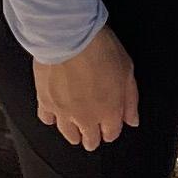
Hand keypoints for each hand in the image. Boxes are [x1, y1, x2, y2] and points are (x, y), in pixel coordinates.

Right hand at [33, 25, 140, 150]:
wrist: (69, 37)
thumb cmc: (100, 49)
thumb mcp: (127, 70)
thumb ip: (130, 100)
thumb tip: (132, 120)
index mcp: (109, 111)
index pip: (111, 133)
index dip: (111, 131)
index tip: (109, 127)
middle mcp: (86, 117)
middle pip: (90, 140)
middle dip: (93, 138)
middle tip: (92, 133)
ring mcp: (64, 112)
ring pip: (69, 135)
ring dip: (74, 134)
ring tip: (75, 130)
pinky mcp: (45, 102)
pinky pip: (47, 119)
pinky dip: (52, 118)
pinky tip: (56, 113)